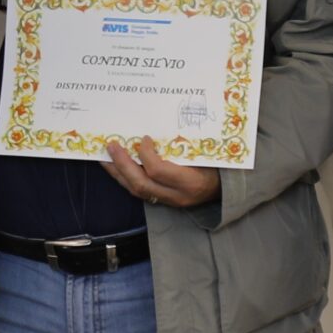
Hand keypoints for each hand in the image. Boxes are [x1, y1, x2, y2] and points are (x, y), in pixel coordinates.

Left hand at [102, 137, 220, 208]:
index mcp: (191, 182)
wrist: (227, 190)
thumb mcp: (205, 153)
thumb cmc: (218, 165)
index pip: (158, 171)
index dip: (146, 154)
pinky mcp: (164, 203)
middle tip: (111, 145)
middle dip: (122, 164)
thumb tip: (156, 130)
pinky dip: (125, 179)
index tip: (144, 138)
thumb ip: (183, 145)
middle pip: (141, 184)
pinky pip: (139, 192)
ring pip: (137, 191)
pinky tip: (116, 167)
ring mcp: (170, 202)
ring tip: (105, 157)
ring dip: (118, 173)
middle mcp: (178, 196)